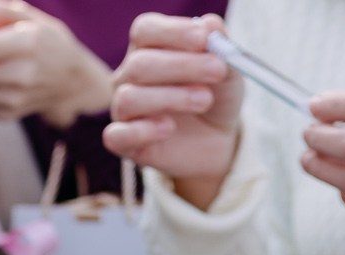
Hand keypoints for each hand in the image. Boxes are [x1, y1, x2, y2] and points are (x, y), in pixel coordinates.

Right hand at [102, 12, 241, 209]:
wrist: (216, 140)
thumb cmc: (216, 97)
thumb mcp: (228, 72)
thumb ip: (219, 48)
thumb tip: (210, 23)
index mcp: (149, 49)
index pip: (145, 30)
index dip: (172, 31)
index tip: (204, 39)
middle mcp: (129, 76)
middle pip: (139, 64)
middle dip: (182, 66)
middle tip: (217, 70)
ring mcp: (123, 110)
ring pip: (129, 98)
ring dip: (171, 97)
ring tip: (204, 101)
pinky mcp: (124, 142)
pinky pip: (117, 135)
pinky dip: (143, 131)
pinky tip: (168, 128)